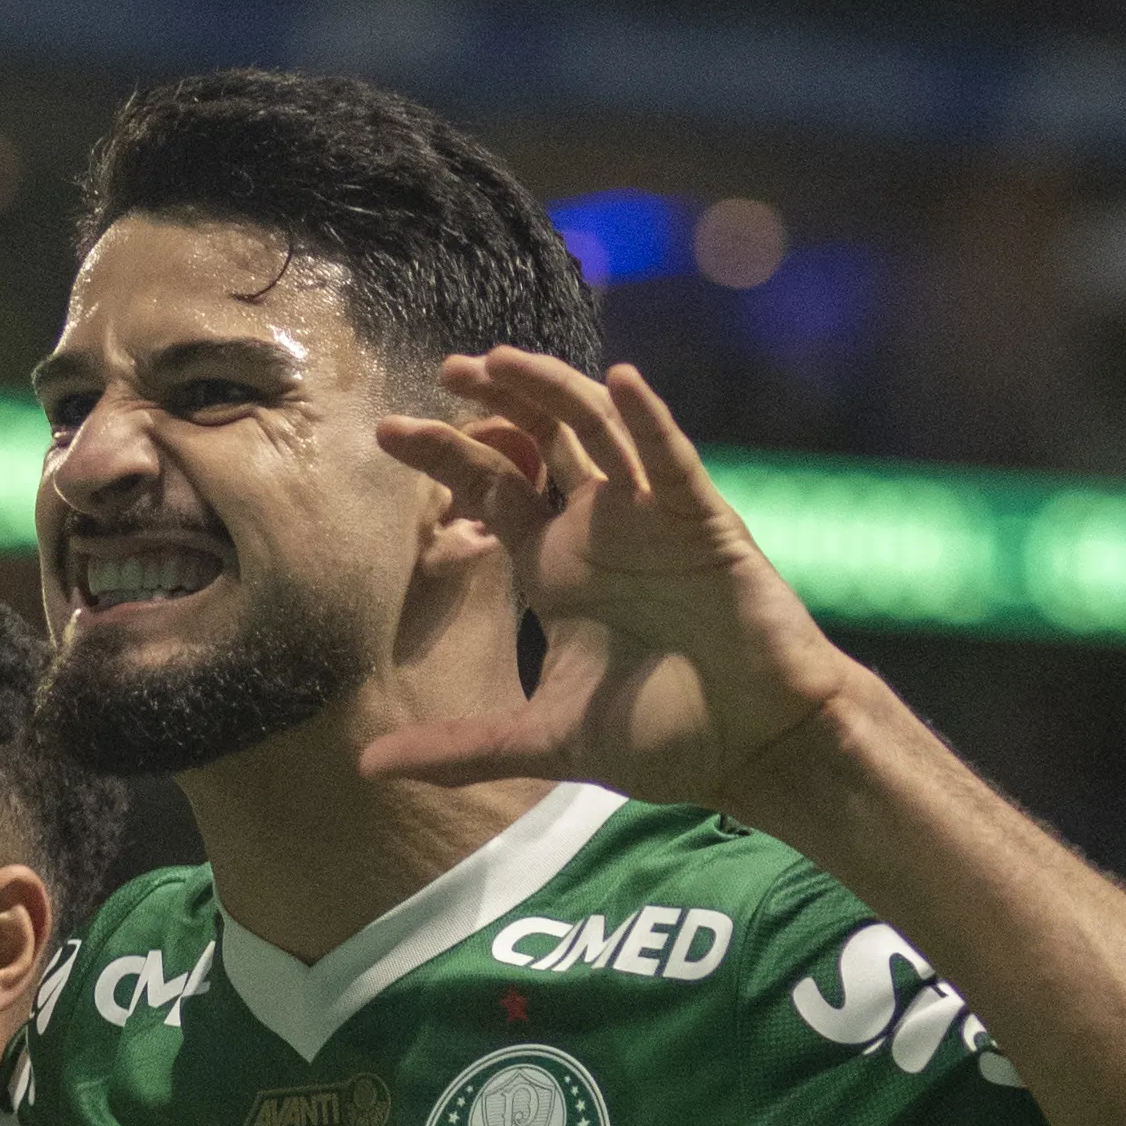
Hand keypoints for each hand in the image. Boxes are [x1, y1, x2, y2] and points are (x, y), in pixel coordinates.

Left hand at [363, 353, 869, 819]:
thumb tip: (369, 766)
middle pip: (538, 441)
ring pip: (599, 431)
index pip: (491, 490)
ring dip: (553, 390)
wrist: (756, 747)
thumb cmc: (665, 736)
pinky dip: (648, 419)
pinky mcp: (703, 523)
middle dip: (495, 401)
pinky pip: (672, 461)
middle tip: (447, 371)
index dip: (444, 456)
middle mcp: (598, 530)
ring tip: (501, 359)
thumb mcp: (543, 740)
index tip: (387, 431)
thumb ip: (460, 747)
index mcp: (555, 567)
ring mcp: (650, 520)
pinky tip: (620, 380)